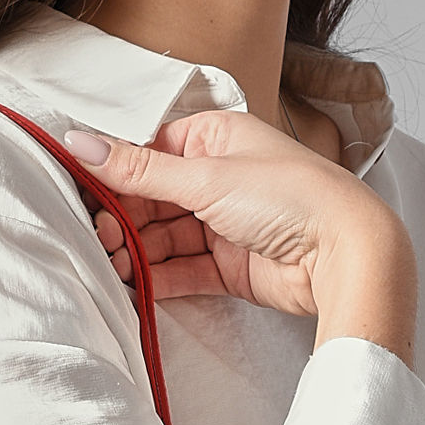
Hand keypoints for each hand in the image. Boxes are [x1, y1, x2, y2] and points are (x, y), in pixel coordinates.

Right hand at [64, 109, 413, 322]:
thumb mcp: (206, 175)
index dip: (115, 174)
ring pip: (164, 238)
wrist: (342, 253)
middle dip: (122, 219)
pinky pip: (183, 271)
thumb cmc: (290, 196)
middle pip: (152, 199)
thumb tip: (82, 143)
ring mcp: (223, 225)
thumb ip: (139, 168)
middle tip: (97, 236)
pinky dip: (158, 278)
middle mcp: (218, 178)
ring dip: (135, 252)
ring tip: (110, 263)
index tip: (83, 194)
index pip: (150, 152)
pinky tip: (133, 285)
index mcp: (215, 139)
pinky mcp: (230, 266)